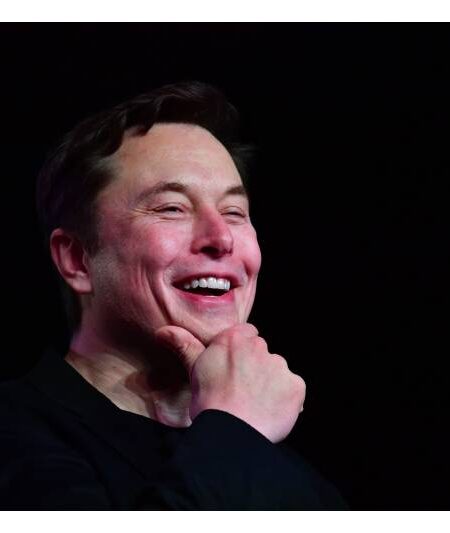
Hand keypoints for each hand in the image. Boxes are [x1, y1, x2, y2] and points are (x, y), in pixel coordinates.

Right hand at [154, 323, 305, 442]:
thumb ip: (184, 345)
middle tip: (241, 390)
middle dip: (255, 367)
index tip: (233, 369)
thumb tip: (164, 330)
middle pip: (262, 352)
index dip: (240, 353)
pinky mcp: (295, 386)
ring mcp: (279, 366)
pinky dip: (285, 399)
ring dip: (270, 383)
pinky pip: (293, 389)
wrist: (230, 433)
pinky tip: (269, 411)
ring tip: (254, 404)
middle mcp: (260, 346)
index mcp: (235, 338)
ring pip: (277, 370)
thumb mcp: (194, 370)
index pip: (246, 335)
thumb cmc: (210, 402)